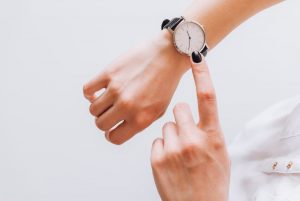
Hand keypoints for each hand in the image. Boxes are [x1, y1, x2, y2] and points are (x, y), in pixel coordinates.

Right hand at [83, 30, 189, 144]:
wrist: (168, 54)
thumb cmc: (165, 83)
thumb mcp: (159, 110)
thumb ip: (139, 123)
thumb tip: (118, 128)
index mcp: (141, 119)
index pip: (115, 138)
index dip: (112, 135)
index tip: (112, 128)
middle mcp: (127, 106)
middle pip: (101, 124)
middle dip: (105, 121)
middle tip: (111, 113)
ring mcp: (117, 89)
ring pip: (93, 109)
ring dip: (99, 107)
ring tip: (107, 100)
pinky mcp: (109, 73)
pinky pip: (88, 90)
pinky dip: (90, 93)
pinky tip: (98, 91)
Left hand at [151, 52, 229, 200]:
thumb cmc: (211, 180)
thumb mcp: (219, 153)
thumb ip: (209, 132)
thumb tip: (198, 117)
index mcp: (213, 136)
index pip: (208, 97)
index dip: (202, 74)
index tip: (196, 55)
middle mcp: (193, 139)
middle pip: (178, 109)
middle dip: (180, 118)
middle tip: (185, 135)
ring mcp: (174, 149)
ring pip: (165, 127)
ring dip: (170, 137)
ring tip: (178, 155)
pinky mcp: (157, 158)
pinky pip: (156, 141)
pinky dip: (161, 149)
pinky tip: (169, 162)